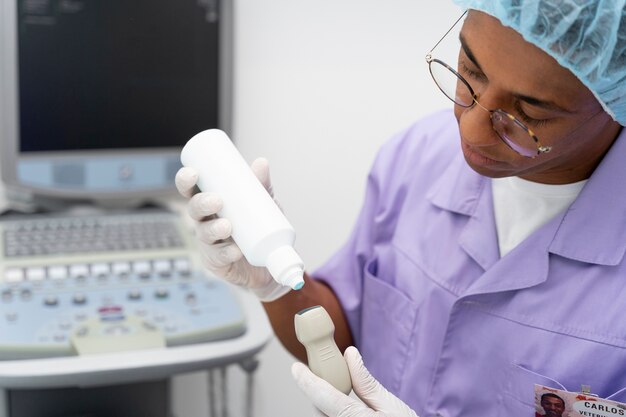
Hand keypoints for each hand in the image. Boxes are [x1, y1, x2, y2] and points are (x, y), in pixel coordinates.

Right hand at [175, 157, 290, 301]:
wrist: (269, 262)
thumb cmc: (259, 227)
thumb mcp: (263, 204)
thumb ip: (261, 186)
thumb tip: (261, 162)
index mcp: (210, 203)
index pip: (191, 190)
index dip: (185, 181)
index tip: (192, 173)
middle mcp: (205, 222)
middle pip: (194, 210)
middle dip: (201, 204)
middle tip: (216, 200)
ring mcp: (209, 243)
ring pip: (204, 234)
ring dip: (213, 229)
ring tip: (227, 226)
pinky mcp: (217, 262)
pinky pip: (218, 258)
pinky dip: (227, 253)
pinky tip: (235, 251)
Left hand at [292, 346, 418, 416]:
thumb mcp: (392, 407)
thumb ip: (367, 383)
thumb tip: (350, 356)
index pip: (324, 397)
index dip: (307, 380)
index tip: (297, 368)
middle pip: (320, 408)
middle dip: (320, 390)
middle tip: (324, 374)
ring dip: (326, 404)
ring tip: (342, 394)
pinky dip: (332, 413)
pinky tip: (344, 408)